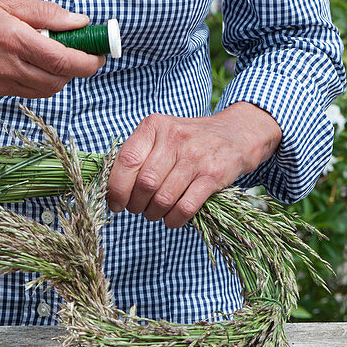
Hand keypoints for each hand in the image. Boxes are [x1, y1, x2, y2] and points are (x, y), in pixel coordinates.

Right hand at [0, 0, 103, 97]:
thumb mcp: (5, 1)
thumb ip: (45, 13)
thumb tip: (79, 22)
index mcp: (14, 38)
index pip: (64, 60)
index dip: (89, 60)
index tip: (99, 53)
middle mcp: (8, 65)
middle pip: (59, 80)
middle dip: (77, 69)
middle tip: (81, 51)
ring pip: (45, 90)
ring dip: (59, 76)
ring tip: (54, 55)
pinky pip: (26, 91)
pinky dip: (39, 81)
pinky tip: (32, 62)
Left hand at [106, 102, 281, 227]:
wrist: (235, 134)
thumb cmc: (188, 140)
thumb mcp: (160, 135)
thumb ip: (137, 155)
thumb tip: (112, 190)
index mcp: (154, 126)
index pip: (127, 161)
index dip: (116, 188)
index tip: (115, 203)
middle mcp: (174, 138)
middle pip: (144, 184)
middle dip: (136, 205)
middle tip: (138, 208)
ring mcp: (195, 157)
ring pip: (163, 198)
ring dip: (154, 214)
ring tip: (155, 212)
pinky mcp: (213, 175)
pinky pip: (185, 207)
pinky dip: (174, 220)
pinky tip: (172, 218)